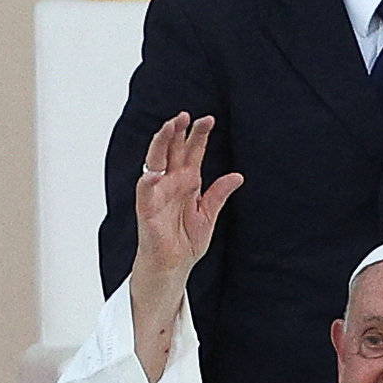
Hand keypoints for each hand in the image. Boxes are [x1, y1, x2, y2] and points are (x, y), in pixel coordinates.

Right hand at [127, 113, 243, 288]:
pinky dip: (147, 183)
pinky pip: (145, 193)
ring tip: (168, 128)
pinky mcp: (147, 210)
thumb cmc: (185, 241)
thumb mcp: (209, 215)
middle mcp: (171, 182)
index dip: (198, 135)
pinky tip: (154, 173)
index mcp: (187, 181)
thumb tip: (237, 176)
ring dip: (160, 144)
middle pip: (172, 150)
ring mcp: (157, 194)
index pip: (191, 152)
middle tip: (185, 115)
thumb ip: (219, 194)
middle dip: (177, 132)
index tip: (208, 119)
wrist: (173, 267)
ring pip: (155, 162)